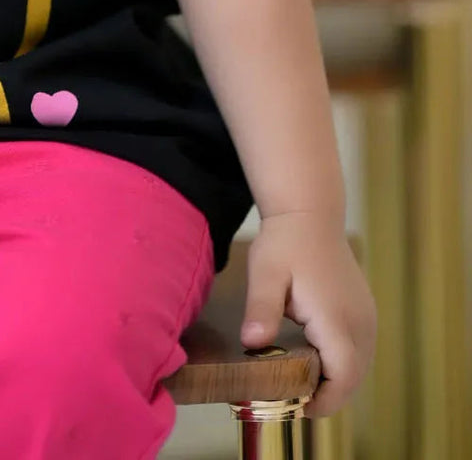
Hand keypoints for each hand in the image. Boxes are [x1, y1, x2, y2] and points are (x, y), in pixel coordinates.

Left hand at [240, 210, 376, 418]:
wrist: (309, 213)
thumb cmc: (285, 242)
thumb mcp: (266, 272)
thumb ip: (262, 308)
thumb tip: (252, 344)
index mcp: (336, 317)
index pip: (343, 377)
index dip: (323, 400)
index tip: (294, 405)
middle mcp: (360, 323)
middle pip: (353, 380)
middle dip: (326, 396)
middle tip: (290, 396)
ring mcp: (366, 318)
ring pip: (358, 368)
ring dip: (334, 381)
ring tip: (298, 380)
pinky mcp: (365, 314)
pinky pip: (358, 352)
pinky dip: (340, 365)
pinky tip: (312, 359)